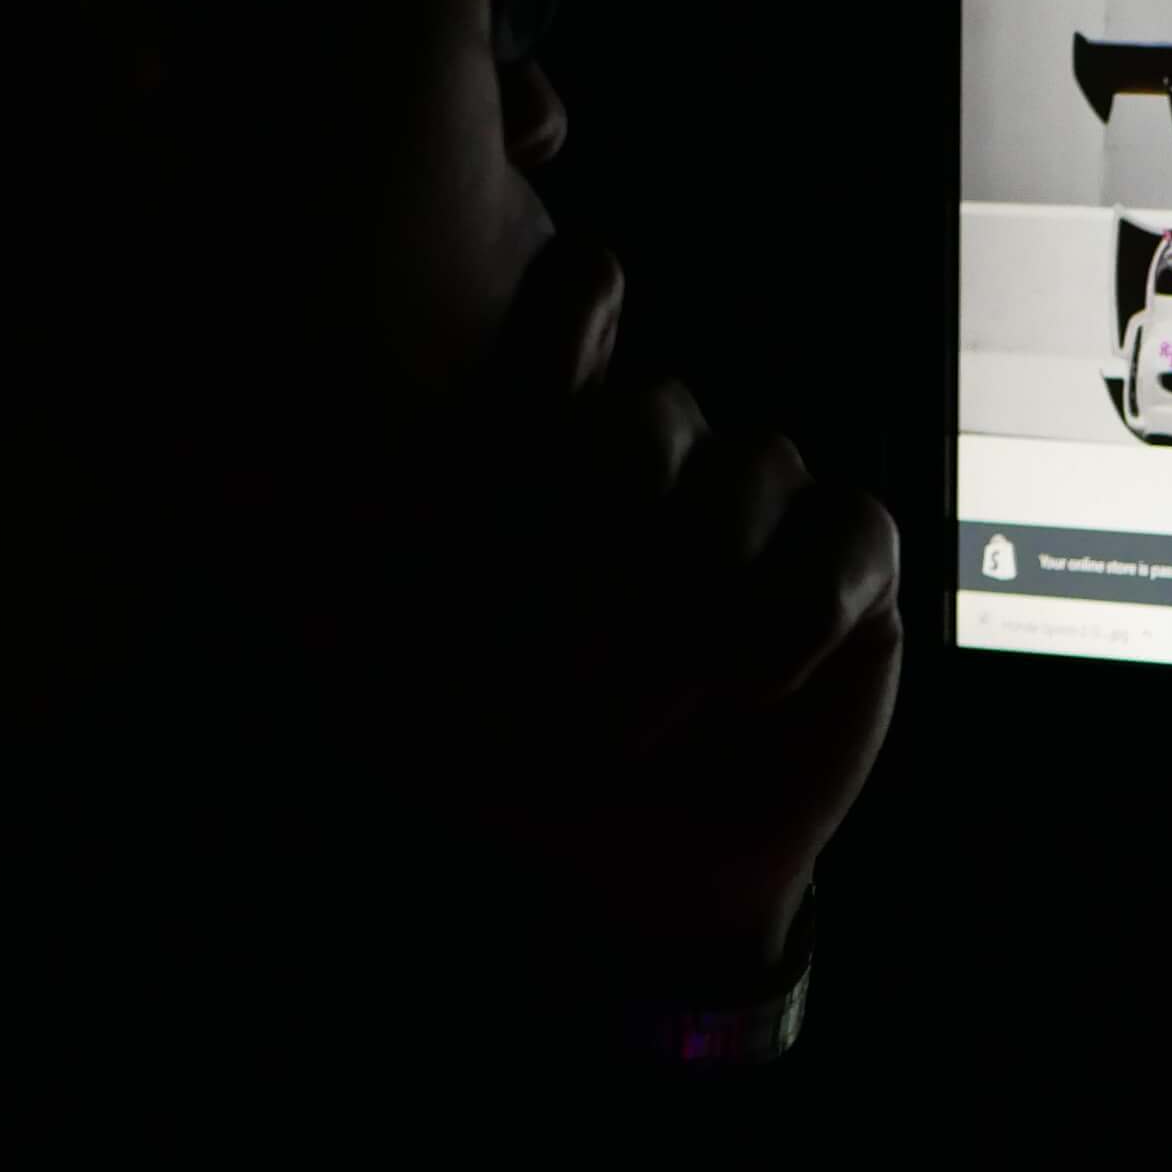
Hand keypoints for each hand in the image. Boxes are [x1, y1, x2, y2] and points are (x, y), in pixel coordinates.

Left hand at [373, 235, 902, 989]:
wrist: (632, 869)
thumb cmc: (501, 764)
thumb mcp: (391, 682)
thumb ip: (352, 580)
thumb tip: (317, 480)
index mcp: (550, 445)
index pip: (574, 303)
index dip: (569, 309)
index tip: (548, 341)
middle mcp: (663, 452)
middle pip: (649, 415)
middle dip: (599, 556)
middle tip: (558, 685)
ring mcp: (764, 500)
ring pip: (752, 469)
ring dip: (687, 612)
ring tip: (643, 719)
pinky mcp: (854, 564)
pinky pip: (847, 537)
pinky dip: (792, 616)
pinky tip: (751, 687)